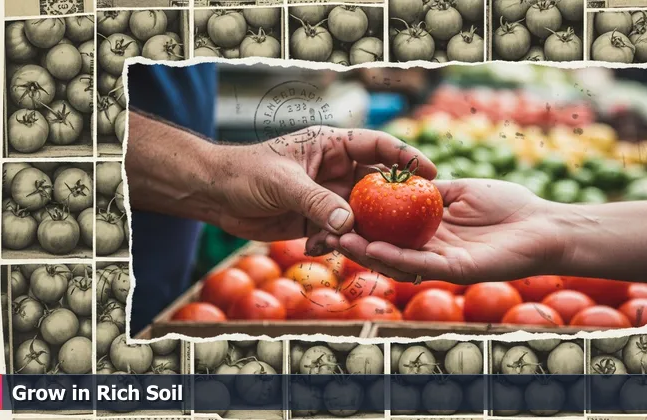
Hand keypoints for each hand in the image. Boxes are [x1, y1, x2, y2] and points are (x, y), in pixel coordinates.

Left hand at [212, 125, 435, 245]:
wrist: (215, 196)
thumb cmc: (245, 174)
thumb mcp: (283, 183)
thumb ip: (317, 202)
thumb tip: (349, 225)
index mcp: (332, 145)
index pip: (378, 145)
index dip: (407, 157)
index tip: (431, 172)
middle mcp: (336, 169)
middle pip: (377, 185)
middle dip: (390, 205)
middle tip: (409, 223)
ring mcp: (328, 195)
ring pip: (361, 214)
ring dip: (359, 231)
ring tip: (351, 243)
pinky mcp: (317, 220)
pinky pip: (340, 234)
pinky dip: (335, 243)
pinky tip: (318, 248)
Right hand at [323, 179, 564, 283]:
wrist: (543, 225)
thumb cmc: (509, 205)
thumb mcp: (460, 191)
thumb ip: (431, 191)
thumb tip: (401, 181)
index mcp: (433, 230)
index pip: (392, 227)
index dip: (366, 221)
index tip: (341, 209)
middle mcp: (432, 249)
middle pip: (388, 247)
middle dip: (358, 240)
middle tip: (329, 232)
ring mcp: (442, 261)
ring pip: (398, 259)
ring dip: (368, 251)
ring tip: (342, 239)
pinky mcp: (455, 270)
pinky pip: (420, 263)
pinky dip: (394, 256)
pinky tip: (373, 246)